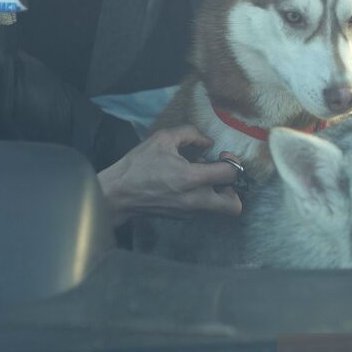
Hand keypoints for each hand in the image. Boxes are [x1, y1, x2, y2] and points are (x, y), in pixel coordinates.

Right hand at [97, 126, 242, 225]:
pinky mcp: (182, 217)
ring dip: (217, 192)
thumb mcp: (163, 139)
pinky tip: (185, 184)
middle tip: (220, 175)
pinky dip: (202, 196)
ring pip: (219, 208)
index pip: (231, 174)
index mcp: (192, 179)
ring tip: (200, 177)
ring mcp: (189, 212)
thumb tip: (207, 142)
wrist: (117, 195)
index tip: (221, 155)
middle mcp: (196, 200)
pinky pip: (203, 208)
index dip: (233, 161)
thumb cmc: (138, 165)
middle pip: (234, 206)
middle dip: (234, 189)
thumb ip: (190, 134)